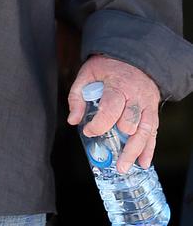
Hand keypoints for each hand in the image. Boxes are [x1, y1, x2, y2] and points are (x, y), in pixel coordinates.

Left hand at [67, 55, 159, 172]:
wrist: (133, 57)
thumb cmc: (108, 67)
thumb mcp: (87, 74)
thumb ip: (77, 96)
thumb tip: (73, 120)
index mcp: (118, 86)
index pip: (111, 109)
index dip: (99, 124)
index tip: (88, 131)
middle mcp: (136, 97)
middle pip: (130, 123)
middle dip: (119, 140)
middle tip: (109, 156)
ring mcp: (147, 105)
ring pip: (144, 131)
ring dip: (134, 151)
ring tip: (124, 167)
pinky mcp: (153, 111)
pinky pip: (153, 132)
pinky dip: (149, 149)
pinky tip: (143, 163)